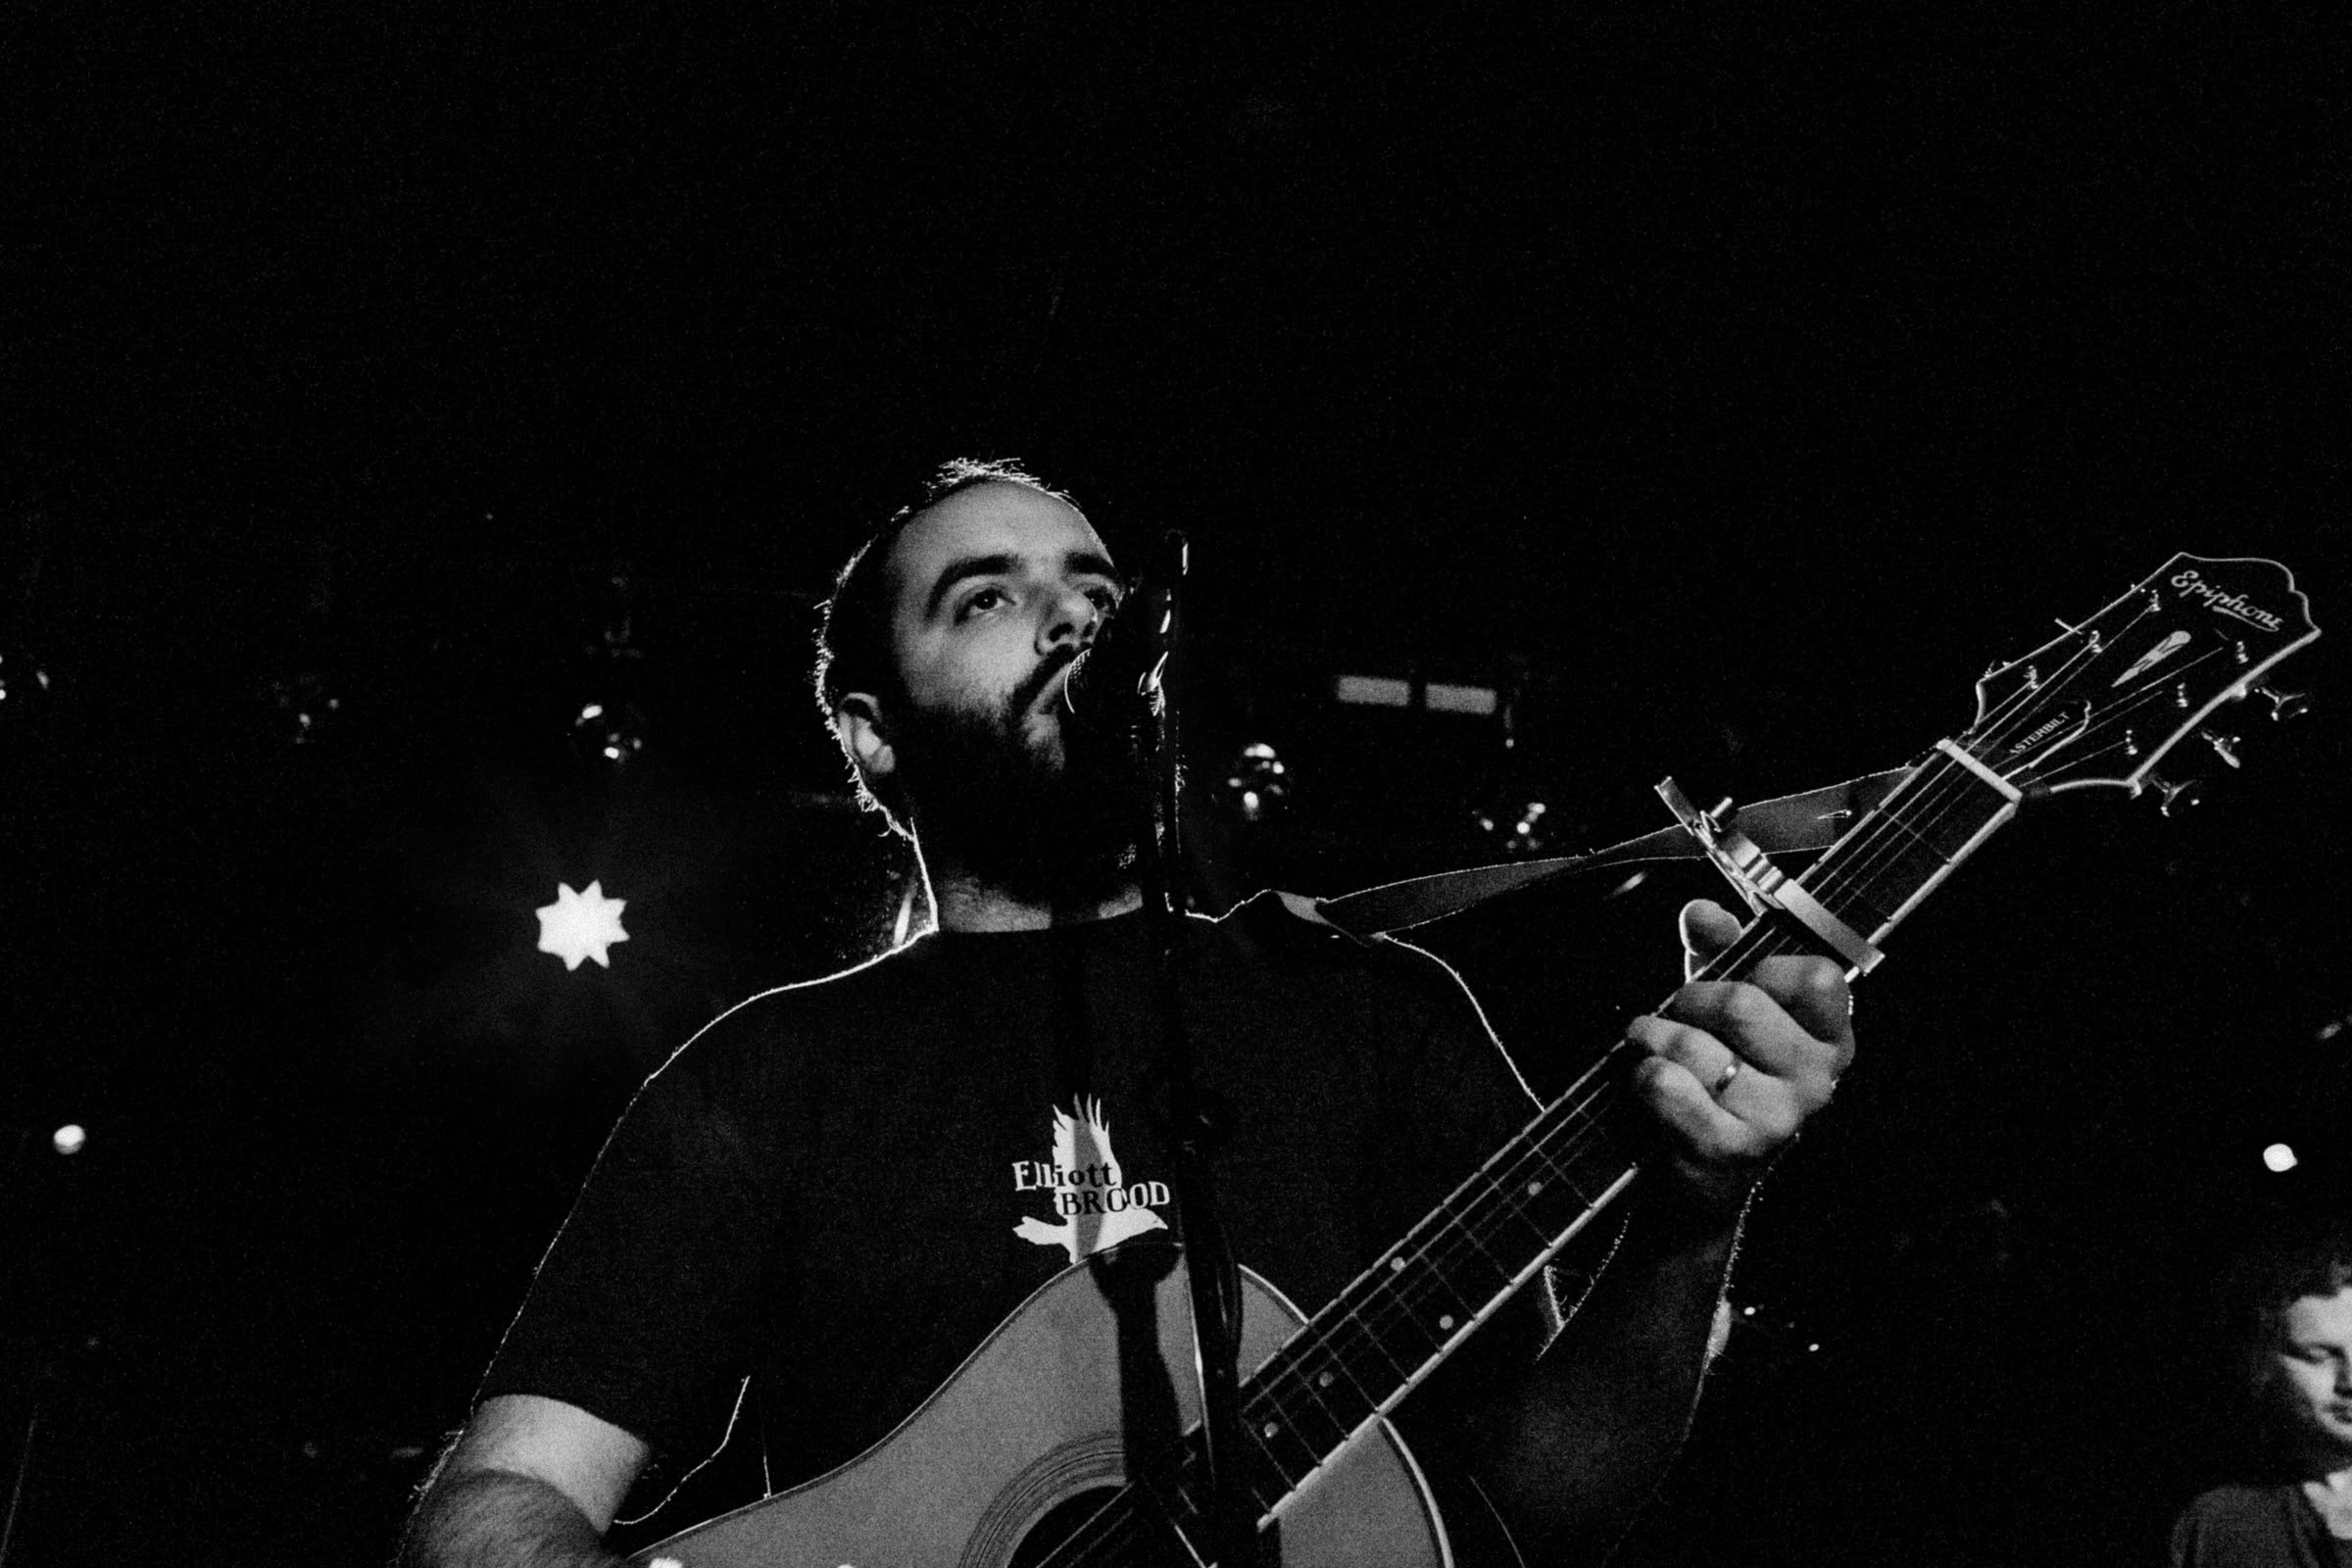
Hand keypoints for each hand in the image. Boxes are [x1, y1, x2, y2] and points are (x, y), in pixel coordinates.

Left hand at [1624, 899, 1854, 1219]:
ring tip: (1655, 1048)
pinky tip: (1650, 1081)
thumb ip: (1718, 950)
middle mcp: (1817, 1080)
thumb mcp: (1725, 1004)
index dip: (1766, 969)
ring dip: (1656, 1039)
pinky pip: (1666, 1085)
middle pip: (1742, 1005)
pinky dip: (1643, 1075)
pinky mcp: (1729, 1148)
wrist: (1703, 1170)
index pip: (1817, 978)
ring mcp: (1777, 1118)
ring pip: (1695, 1047)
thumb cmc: (1721, 1072)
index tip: (1746, 983)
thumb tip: (1704, 913)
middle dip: (1691, 1002)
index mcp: (1830, 1038)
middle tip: (1680, 1015)